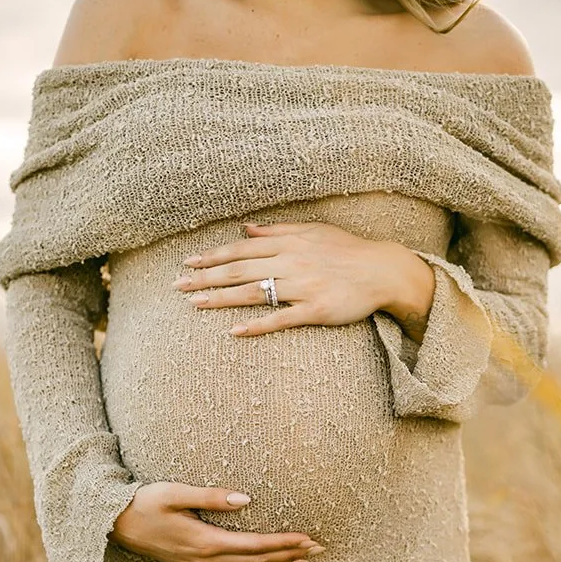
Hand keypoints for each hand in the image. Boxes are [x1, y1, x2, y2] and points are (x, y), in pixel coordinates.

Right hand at [110, 483, 324, 561]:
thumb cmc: (144, 503)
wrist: (114, 525)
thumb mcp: (175, 492)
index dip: (284, 542)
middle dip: (290, 556)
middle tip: (320, 550)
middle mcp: (205, 561)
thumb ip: (210, 496)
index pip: (255, 545)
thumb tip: (245, 499)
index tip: (309, 538)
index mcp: (204, 541)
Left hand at [173, 221, 435, 338]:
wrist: (383, 270)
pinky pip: (282, 319)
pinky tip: (235, 332)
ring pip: (254, 293)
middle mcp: (291, 262)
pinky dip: (258, 325)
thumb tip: (245, 229)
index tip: (188, 263)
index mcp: (288, 243)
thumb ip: (277, 231)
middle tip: (177, 287)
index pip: (241, 250)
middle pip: (240, 270)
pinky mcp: (316, 310)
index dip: (213, 256)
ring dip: (222, 299)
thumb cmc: (347, 250)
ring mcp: (303, 287)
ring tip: (195, 305)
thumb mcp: (312, 231)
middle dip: (206, 278)